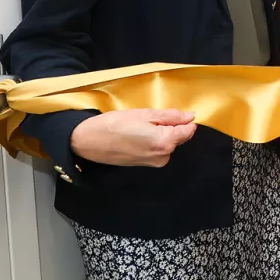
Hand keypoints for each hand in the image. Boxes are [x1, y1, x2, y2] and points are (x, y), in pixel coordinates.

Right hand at [72, 108, 197, 166]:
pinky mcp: (146, 164)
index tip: (171, 114)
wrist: (89, 142)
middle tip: (148, 119)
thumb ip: (170, 116)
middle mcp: (163, 156)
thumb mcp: (144, 114)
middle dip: (170, 126)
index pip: (188, 131)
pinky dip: (152, 141)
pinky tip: (137, 135)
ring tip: (139, 126)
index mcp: (165, 143)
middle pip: (178, 137)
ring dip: (160, 133)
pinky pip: (157, 149)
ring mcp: (154, 163)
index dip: (184, 120)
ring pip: (168, 143)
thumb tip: (190, 117)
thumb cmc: (115, 125)